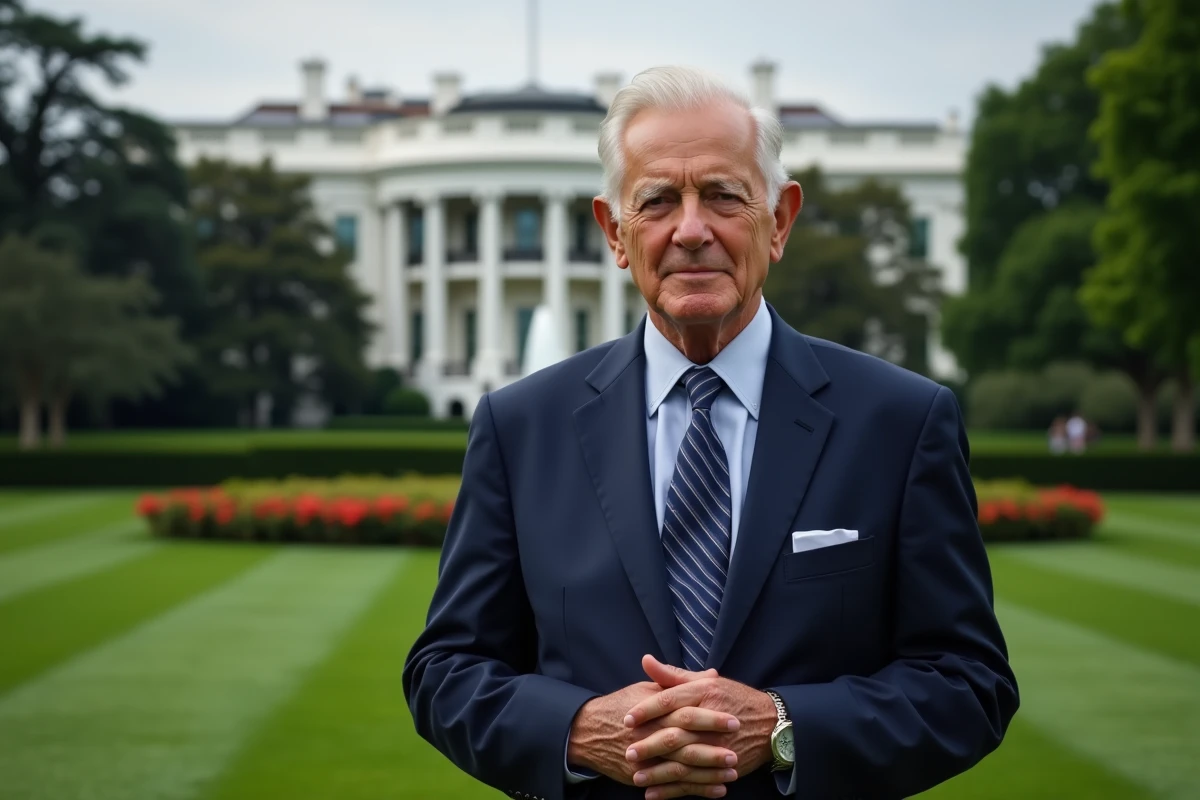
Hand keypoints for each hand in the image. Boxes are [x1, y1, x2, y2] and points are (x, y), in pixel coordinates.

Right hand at [568, 666, 738, 792]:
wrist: (588, 731)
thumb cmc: (620, 706)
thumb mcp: (646, 687)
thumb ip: (679, 682)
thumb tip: (711, 674)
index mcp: (654, 710)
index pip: (685, 712)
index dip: (710, 718)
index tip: (733, 720)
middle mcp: (649, 734)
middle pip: (685, 742)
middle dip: (712, 749)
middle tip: (735, 752)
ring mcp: (645, 758)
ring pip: (680, 768)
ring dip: (708, 773)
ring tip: (732, 773)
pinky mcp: (642, 776)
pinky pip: (672, 785)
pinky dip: (695, 790)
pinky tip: (716, 790)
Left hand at [624, 655, 777, 796]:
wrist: (771, 723)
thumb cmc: (734, 698)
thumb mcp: (706, 681)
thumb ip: (673, 675)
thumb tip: (646, 661)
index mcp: (704, 692)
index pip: (669, 701)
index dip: (646, 710)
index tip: (627, 719)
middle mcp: (711, 718)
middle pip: (675, 733)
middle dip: (649, 745)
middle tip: (628, 752)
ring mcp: (719, 745)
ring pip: (684, 761)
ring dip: (659, 772)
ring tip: (637, 778)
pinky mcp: (723, 767)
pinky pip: (696, 781)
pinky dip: (674, 790)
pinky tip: (655, 793)